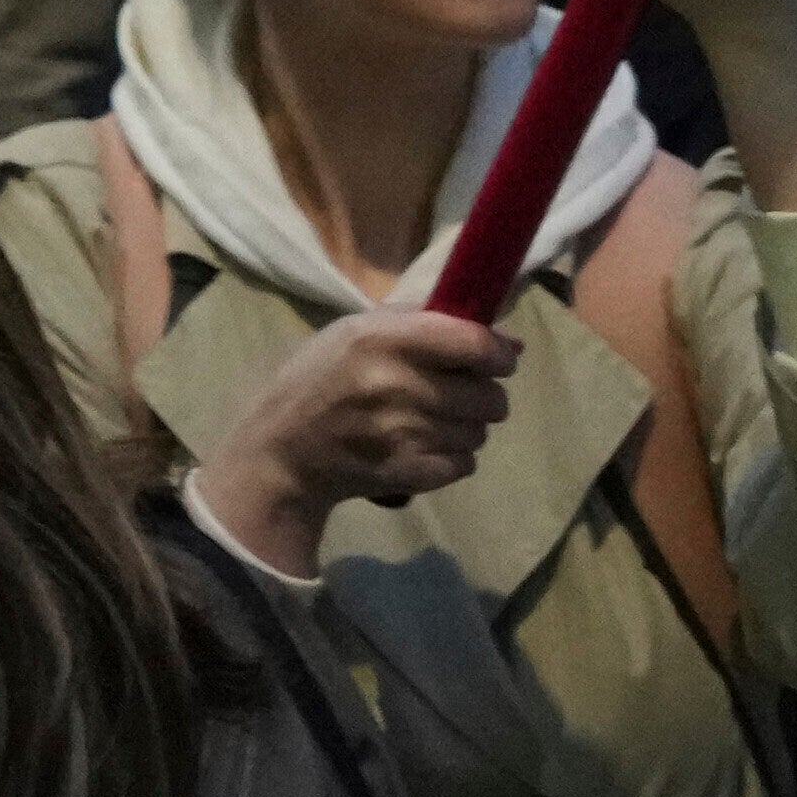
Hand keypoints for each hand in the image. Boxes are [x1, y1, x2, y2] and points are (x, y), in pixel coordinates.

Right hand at [196, 305, 518, 572]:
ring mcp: (405, 433)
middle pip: (489, 396)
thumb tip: (513, 342)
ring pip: (480, 432)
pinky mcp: (410, 473)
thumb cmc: (320, 378)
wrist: (283, 450)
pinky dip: (452, 457)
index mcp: (383, 339)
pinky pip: (465, 464)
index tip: (499, 360)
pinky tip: (422, 446)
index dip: (498, 353)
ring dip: (466, 427)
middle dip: (484, 395)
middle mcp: (398, 384)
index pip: (474, 343)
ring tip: (430, 421)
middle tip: (458, 394)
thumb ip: (429, 324)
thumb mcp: (357, 331)